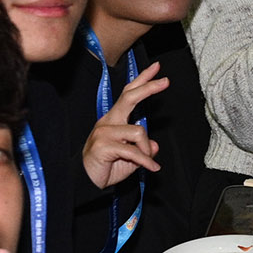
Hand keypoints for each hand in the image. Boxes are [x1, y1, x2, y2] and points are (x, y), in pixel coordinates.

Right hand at [82, 64, 167, 188]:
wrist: (86, 184)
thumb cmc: (106, 169)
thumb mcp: (131, 158)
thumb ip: (143, 150)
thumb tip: (154, 145)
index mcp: (113, 120)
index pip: (128, 95)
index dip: (142, 80)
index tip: (157, 69)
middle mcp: (108, 122)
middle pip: (129, 97)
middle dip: (148, 87)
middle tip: (166, 81)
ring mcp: (104, 132)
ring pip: (138, 131)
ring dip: (147, 149)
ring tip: (148, 163)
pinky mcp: (103, 145)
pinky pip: (133, 150)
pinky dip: (145, 161)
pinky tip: (151, 168)